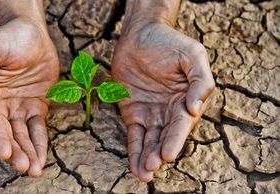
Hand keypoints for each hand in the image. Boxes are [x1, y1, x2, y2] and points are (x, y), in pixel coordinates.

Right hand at [0, 17, 58, 176]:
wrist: (32, 32)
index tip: (5, 153)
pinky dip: (40, 143)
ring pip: (23, 135)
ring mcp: (18, 108)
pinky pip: (38, 128)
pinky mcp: (36, 107)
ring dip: (29, 153)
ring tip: (35, 170)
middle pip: (7, 133)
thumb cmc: (8, 37)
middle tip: (25, 168)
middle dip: (16, 151)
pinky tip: (42, 158)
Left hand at [112, 22, 214, 181]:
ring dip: (146, 158)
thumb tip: (195, 108)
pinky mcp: (132, 113)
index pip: (181, 124)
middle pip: (165, 137)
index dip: (175, 139)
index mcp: (186, 100)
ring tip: (143, 174)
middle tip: (152, 167)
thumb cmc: (168, 42)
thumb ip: (199, 80)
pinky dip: (133, 151)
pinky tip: (134, 166)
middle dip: (159, 154)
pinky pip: (133, 135)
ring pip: (149, 141)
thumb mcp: (191, 55)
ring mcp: (151, 114)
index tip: (168, 154)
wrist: (140, 35)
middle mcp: (169, 111)